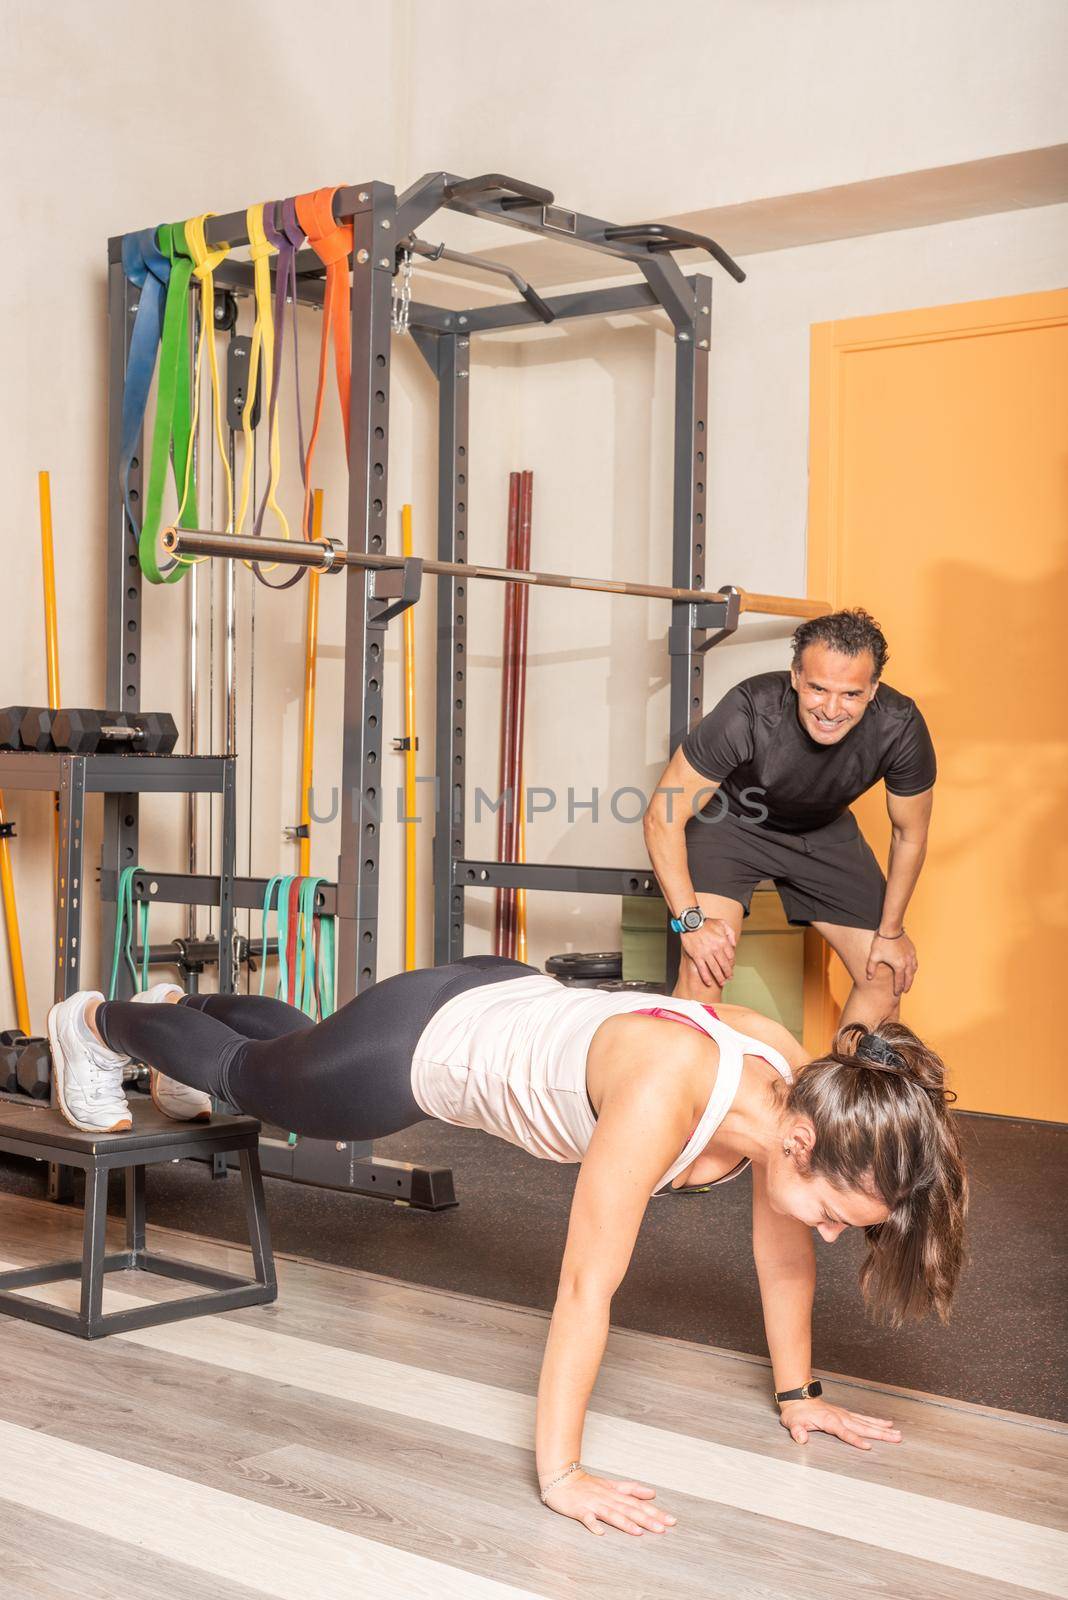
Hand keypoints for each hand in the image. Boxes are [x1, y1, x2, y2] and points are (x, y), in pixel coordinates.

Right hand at [541, 1469, 676, 1536]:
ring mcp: (593, 1504)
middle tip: (663, 1529)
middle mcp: (607, 1498)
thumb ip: (631, 1489)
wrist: (560, 1478)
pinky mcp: (579, 1509)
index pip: (638, 1503)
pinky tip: (600, 1533)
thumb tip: (652, 1493)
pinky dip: (593, 1525)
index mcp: (615, 1493)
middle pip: (629, 1509)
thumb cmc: (586, 1484)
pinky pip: (587, 1518)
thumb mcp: (611, 1484)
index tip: (671, 1521)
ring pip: (611, 1514)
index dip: (654, 1511)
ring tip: (638, 1532)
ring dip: (625, 1523)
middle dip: (646, 1519)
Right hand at [681, 918, 736, 987]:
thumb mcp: (722, 923)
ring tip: (722, 982)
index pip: (731, 956)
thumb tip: (734, 945)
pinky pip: (702, 969)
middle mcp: (716, 948)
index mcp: (723, 941)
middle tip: (729, 978)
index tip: (731, 966)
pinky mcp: (697, 956)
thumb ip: (730, 933)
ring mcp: (706, 953)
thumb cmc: (706, 922)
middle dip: (728, 973)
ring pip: (715, 969)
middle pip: (725, 965)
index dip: (732, 963)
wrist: (691, 922)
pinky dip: (706, 977)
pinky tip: (709, 982)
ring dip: (719, 978)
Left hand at [779, 1397, 901, 1450]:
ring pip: (867, 1423)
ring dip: (882, 1428)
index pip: (845, 1433)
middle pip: (863, 1427)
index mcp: (829, 1421)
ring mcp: (845, 1415)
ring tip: (897, 1434)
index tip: (868, 1447)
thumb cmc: (796, 1412)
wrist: (798, 1397)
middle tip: (897, 1438)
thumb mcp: (791, 1422)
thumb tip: (801, 1438)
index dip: (856, 1440)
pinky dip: (876, 1422)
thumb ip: (797, 1431)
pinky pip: (864, 1419)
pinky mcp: (846, 1415)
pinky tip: (887, 1425)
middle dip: (880, 1434)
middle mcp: (841, 1417)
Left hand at [866, 931, 917, 995]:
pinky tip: (911, 968)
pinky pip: (915, 962)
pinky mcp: (912, 950)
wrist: (891, 929)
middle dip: (907, 985)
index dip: (898, 988)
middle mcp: (907, 962)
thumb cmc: (882, 942)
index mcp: (899, 966)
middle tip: (905, 991)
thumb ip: (871, 968)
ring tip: (909, 981)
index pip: (899, 981)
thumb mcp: (874, 956)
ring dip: (911, 977)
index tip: (896, 994)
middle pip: (909, 977)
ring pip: (913, 970)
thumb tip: (869, 978)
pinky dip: (913, 968)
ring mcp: (911, 956)